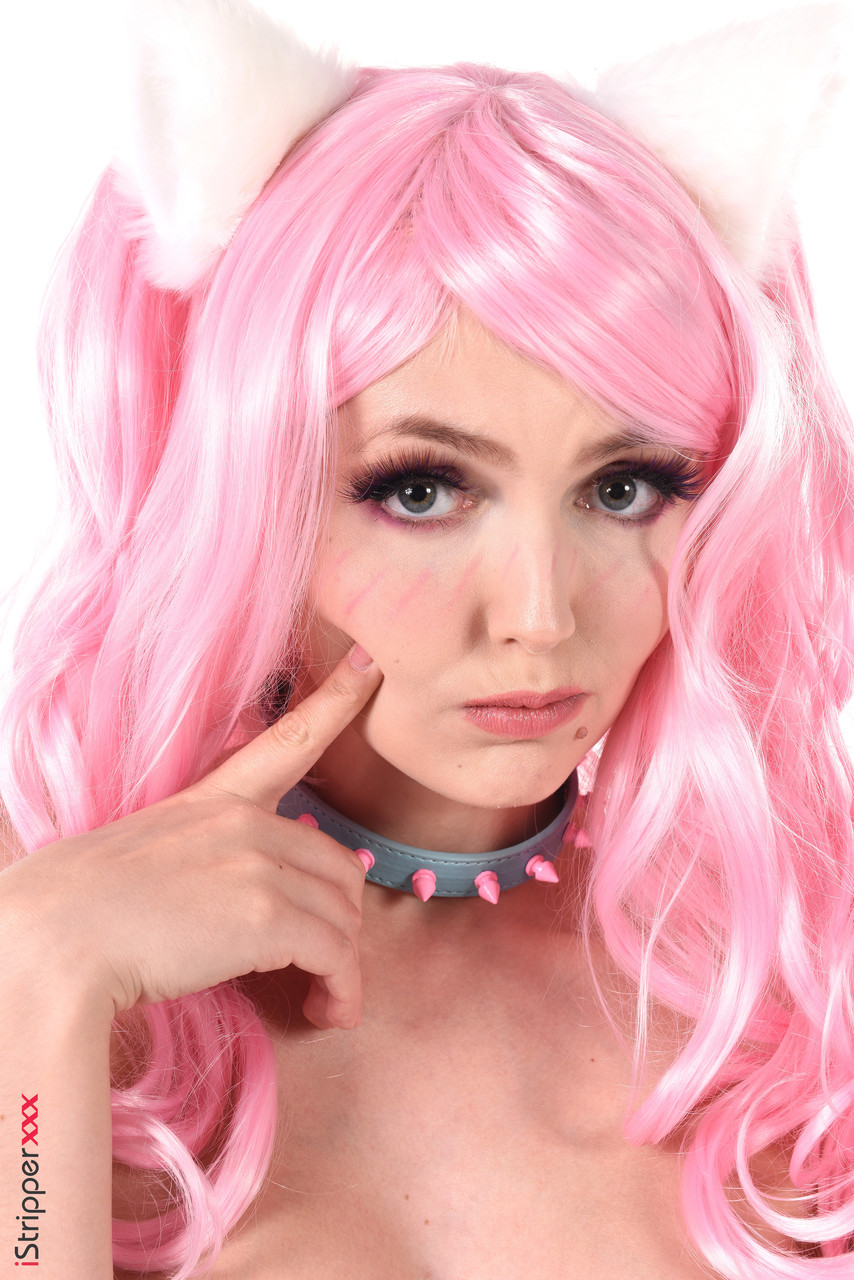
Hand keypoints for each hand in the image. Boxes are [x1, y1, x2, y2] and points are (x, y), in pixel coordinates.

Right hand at [0, 647, 381, 1028]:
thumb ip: (205, 860)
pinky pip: (334, 954)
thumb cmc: (82, 912)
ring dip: (343, 967)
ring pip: (343, 916)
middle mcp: (245, 823)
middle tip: (327, 969)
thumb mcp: (148, 857)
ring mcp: (257, 865)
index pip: (287, 740)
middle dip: (342, 921)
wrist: (51, 941)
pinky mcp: (264, 917)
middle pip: (338, 866)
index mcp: (214, 800)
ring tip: (325, 1001)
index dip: (338, 699)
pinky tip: (326, 1010)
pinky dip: (341, 989)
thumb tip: (244, 900)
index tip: (371, 664)